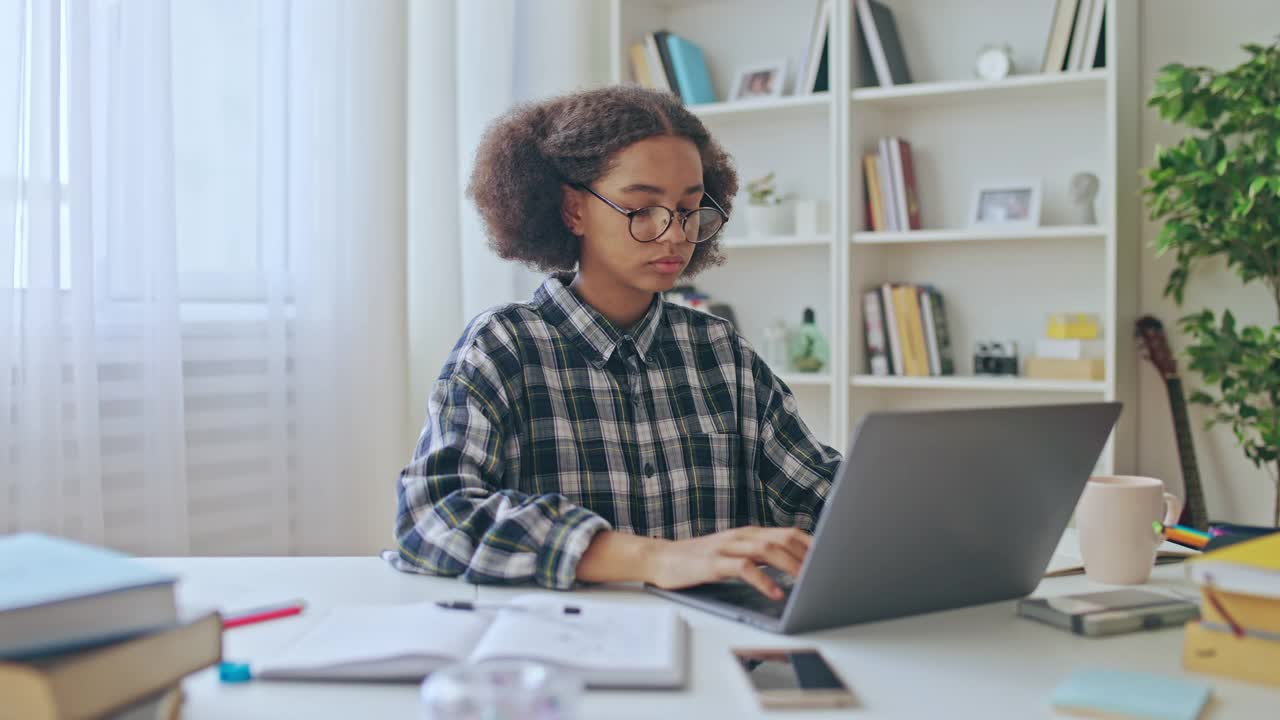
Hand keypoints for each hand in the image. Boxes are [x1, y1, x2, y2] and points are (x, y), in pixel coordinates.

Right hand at [644, 526, 811, 599]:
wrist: (661, 559)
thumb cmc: (700, 560)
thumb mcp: (734, 554)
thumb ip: (759, 556)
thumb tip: (791, 567)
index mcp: (749, 533)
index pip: (789, 533)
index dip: (812, 545)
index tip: (833, 558)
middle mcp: (741, 536)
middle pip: (782, 538)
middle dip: (807, 555)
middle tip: (826, 572)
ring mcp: (727, 547)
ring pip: (766, 549)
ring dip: (790, 566)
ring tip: (808, 582)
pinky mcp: (713, 563)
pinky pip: (744, 569)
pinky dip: (763, 580)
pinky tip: (775, 593)